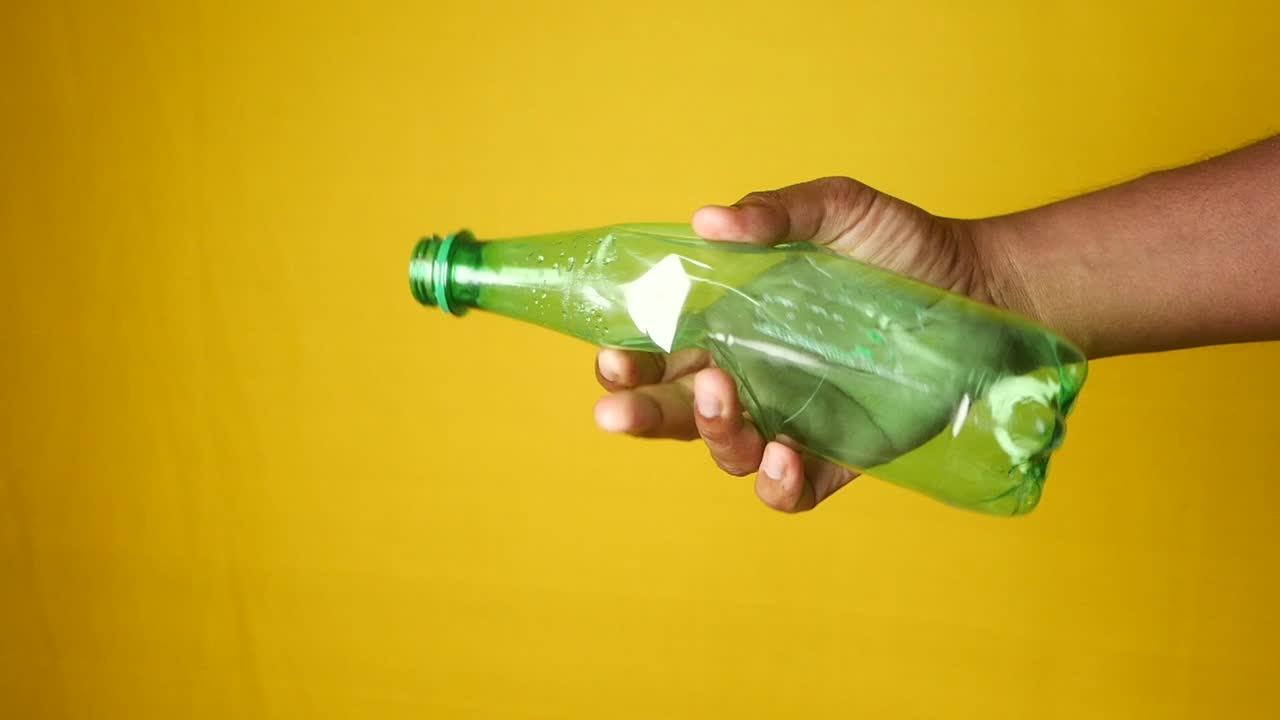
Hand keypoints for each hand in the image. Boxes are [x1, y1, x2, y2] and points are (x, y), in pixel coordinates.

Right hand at [593, 177, 1000, 511]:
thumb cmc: (901, 244)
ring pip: (726, 449)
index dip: (626, 358)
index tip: (610, 354)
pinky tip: (784, 458)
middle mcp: (751, 376)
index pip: (659, 348)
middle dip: (640, 413)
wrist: (983, 288)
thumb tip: (706, 220)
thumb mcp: (839, 210)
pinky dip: (777, 486)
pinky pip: (791, 490)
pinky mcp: (838, 455)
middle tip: (617, 411)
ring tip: (722, 398)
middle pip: (675, 409)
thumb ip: (776, 214)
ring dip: (711, 434)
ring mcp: (790, 419)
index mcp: (733, 322)